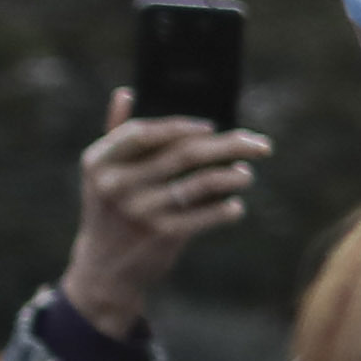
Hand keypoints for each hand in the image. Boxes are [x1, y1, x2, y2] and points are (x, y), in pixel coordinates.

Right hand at [61, 93, 267, 333]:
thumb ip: (115, 133)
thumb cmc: (110, 210)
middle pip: (184, 153)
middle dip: (229, 145)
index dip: (180, 126)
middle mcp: (116, 184)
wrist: (104, 268)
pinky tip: (235, 206)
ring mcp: (139, 210)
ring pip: (201, 183)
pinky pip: (206, 215)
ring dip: (234, 175)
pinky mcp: (162, 234)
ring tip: (247, 174)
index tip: (212, 126)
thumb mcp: (102, 173)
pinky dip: (226, 208)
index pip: (144, 132)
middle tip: (261, 144)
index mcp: (99, 161)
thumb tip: (127, 92)